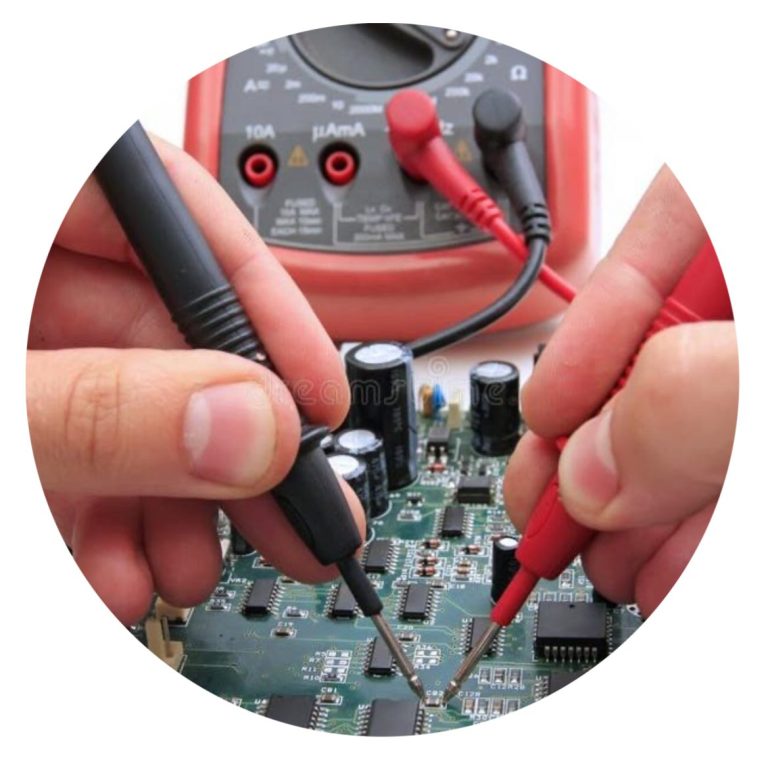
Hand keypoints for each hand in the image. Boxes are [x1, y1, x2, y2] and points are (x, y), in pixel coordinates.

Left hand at [27, 135, 364, 624]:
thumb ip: (106, 412)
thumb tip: (249, 429)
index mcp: (21, 217)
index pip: (172, 207)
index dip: (261, 297)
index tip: (314, 393)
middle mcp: (25, 276)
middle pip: (168, 330)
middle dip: (236, 437)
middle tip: (299, 505)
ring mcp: (20, 347)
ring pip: (136, 406)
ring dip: (180, 500)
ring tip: (196, 564)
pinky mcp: (19, 413)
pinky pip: (87, 450)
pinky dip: (117, 518)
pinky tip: (123, 572)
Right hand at [504, 166, 736, 615]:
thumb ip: (698, 398)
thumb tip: (598, 469)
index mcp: (753, 240)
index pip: (664, 231)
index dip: (593, 326)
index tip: (552, 414)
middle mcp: (754, 314)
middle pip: (664, 352)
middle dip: (601, 443)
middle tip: (552, 507)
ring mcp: (756, 382)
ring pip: (692, 430)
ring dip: (636, 506)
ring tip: (602, 560)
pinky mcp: (760, 442)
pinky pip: (728, 477)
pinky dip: (693, 531)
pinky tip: (666, 571)